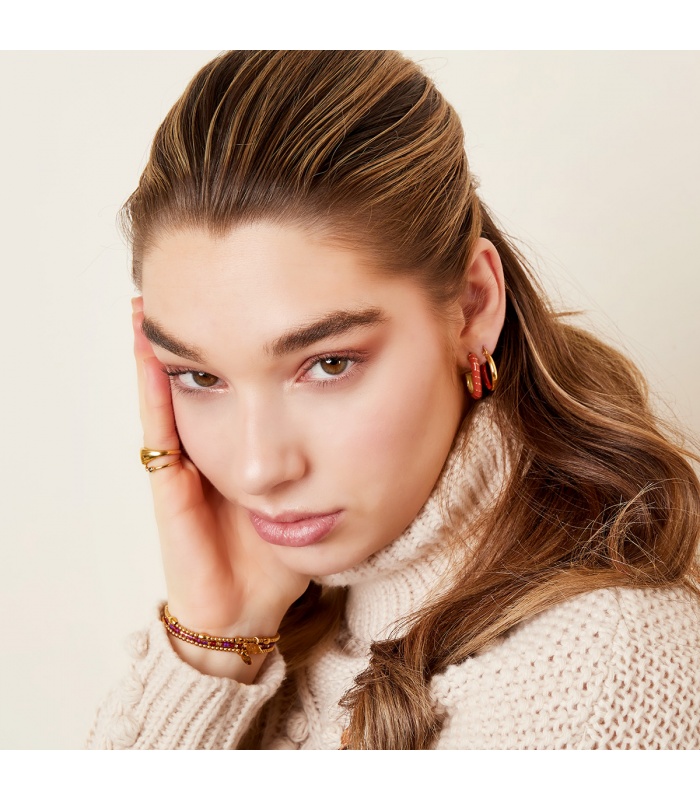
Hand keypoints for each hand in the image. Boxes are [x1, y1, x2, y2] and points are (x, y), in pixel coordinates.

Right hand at [132, 297, 309, 678]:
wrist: (251, 604)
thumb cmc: (281, 552)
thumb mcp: (313, 492)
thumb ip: (333, 455)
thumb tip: (389, 409)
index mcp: (245, 444)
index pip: (240, 379)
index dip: (242, 338)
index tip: (251, 291)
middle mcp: (212, 444)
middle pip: (205, 375)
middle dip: (200, 328)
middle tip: (192, 273)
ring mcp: (187, 460)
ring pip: (175, 390)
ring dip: (167, 344)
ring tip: (155, 293)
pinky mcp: (170, 485)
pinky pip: (160, 428)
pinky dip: (153, 387)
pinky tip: (149, 347)